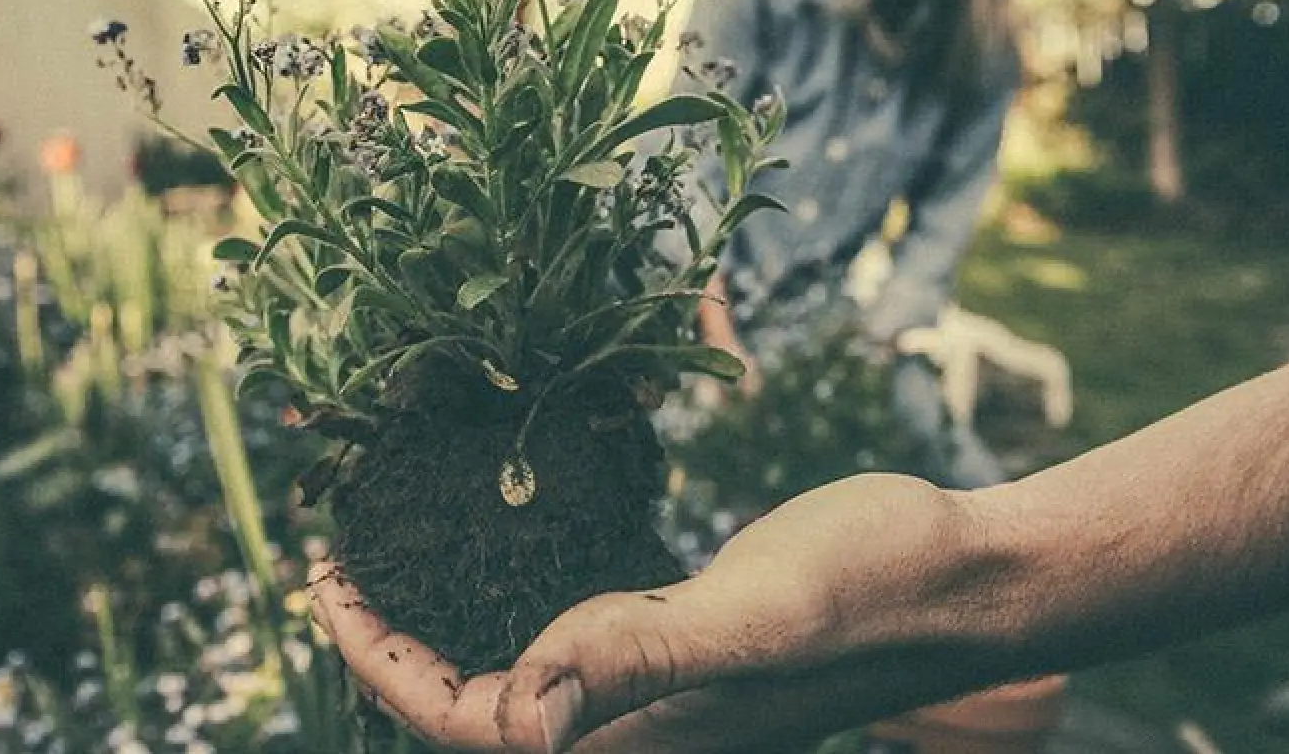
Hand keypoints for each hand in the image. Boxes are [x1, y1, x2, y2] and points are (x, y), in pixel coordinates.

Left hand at [309, 474, 976, 752]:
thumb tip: (520, 724)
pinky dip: (516, 602)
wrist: (964, 573)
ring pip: (519, 677)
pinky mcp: (689, 649)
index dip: (377, 658)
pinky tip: (505, 554)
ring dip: (449, 625)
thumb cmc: (873, 590)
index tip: (324, 575)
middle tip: (341, 561)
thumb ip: (634, 661)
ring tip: (398, 558)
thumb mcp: (753, 618)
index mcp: (634, 737)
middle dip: (393, 647)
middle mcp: (638, 729)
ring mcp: (665, 693)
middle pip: (477, 710)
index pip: (465, 721)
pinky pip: (574, 643)